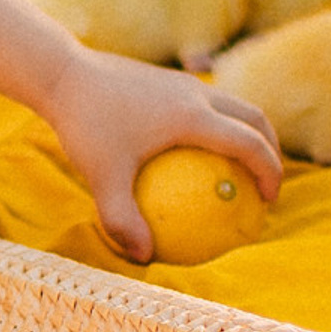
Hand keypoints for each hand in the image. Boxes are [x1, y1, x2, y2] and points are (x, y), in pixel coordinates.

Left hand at [40, 45, 281, 263]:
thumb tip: (143, 258)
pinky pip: (202, 102)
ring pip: (230, 105)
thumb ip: (121, 219)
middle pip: (253, 117)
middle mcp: (196, 93)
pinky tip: (186, 154)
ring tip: (234, 169)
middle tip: (265, 183)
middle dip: (270, 148)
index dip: (269, 171)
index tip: (268, 202)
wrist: (60, 72)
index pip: (249, 143)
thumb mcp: (101, 176)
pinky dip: (212, 125)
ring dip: (243, 132)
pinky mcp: (164, 79)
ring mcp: (180, 82)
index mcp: (193, 115)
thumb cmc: (83, 123)